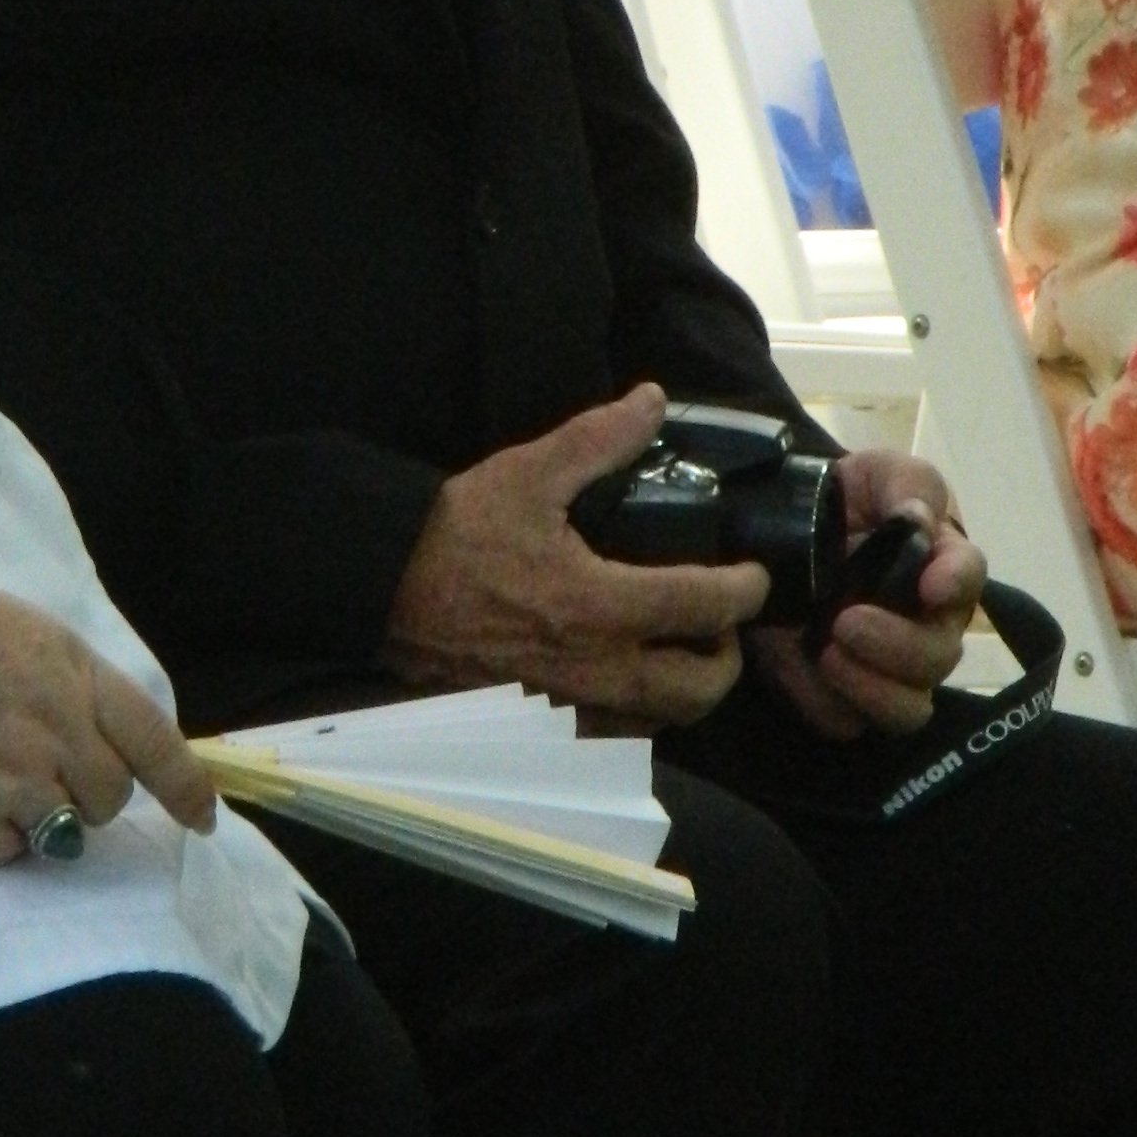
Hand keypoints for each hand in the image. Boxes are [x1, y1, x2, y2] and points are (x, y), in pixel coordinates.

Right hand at [0, 580, 215, 863]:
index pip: (155, 740)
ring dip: (42, 819)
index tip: (201, 818)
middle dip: (90, 795)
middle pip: (110, 795)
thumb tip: (94, 733)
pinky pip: (7, 853)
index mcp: (75, 675)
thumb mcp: (24, 632)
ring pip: (65, 831)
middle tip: (44, 778)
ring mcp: (14, 779)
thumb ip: (68, 684)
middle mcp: (58, 730)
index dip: (185, 785)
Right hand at [383, 383, 772, 725]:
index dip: (746, 589)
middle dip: (726, 657)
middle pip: (700, 689)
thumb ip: (597, 439)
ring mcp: (570, 706)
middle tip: (718, 622)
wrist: (383, 593)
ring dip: (685, 689)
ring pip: (660, 720)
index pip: (706, 606)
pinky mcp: (541, 724)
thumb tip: (652, 401)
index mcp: (602, 605)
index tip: (753, 573)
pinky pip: (614, 735)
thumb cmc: (457, 535)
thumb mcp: (527, 474)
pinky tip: (624, 675)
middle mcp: (597, 669)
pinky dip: (637, 711)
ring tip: (676, 649)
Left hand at [745, 450, 982, 744]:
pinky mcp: (839, 694)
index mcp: (942, 569)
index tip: (930, 585)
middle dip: (898, 646)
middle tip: (846, 620)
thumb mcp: (876, 473)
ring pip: (906, 710)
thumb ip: (908, 484)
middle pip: (939, 658)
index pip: (969, 578)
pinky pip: (844, 720)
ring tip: (827, 653)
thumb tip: (919, 518)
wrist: (777, 529)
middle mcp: (926, 627)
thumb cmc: (843, 499)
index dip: (956, 584)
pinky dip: (824, 701)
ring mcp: (885, 669)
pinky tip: (802, 666)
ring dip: (872, 689)